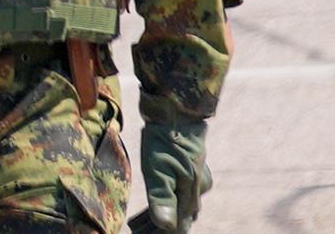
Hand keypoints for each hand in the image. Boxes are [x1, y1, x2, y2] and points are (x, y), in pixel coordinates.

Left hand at [136, 111, 210, 230]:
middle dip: (159, 228)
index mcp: (191, 194)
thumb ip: (162, 197)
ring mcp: (196, 181)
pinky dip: (166, 203)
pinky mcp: (190, 172)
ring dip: (161, 217)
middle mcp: (198, 191)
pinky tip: (154, 207)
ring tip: (138, 224)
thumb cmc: (164, 141)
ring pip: (180, 207)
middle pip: (180, 218)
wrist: (176, 113)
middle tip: (136, 231)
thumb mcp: (157, 169)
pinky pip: (180, 195)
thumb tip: (166, 226)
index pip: (178, 225)